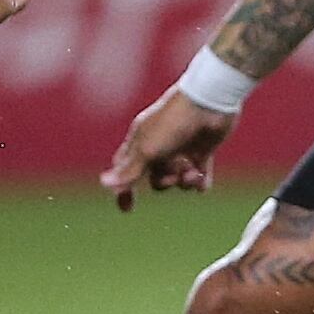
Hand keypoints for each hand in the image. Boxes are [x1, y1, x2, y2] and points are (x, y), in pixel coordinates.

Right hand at [103, 87, 234, 210]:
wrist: (208, 103)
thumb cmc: (173, 124)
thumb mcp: (147, 150)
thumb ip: (129, 171)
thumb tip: (104, 184)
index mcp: (140, 141)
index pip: (125, 168)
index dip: (124, 189)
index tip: (127, 209)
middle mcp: (159, 145)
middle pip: (155, 177)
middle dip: (163, 182)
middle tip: (173, 176)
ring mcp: (181, 148)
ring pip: (178, 179)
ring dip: (184, 181)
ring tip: (192, 170)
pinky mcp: (202, 150)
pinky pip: (199, 176)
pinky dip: (200, 181)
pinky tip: (202, 178)